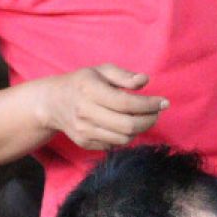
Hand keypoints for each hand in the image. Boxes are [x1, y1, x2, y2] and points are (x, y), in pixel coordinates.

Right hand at [36, 64, 167, 149]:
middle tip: (156, 113)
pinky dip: (125, 136)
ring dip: (140, 130)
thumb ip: (124, 76)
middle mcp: (85, 112)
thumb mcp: (101, 71)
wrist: (52, 103)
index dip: (149, 105)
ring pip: (124, 138)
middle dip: (149, 120)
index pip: (127, 103)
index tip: (164, 102)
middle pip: (128, 125)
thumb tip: (145, 80)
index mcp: (89, 89)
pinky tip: (124, 125)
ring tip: (142, 118)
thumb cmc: (83, 83)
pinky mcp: (85, 143)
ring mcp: (84, 130)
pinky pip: (115, 145)